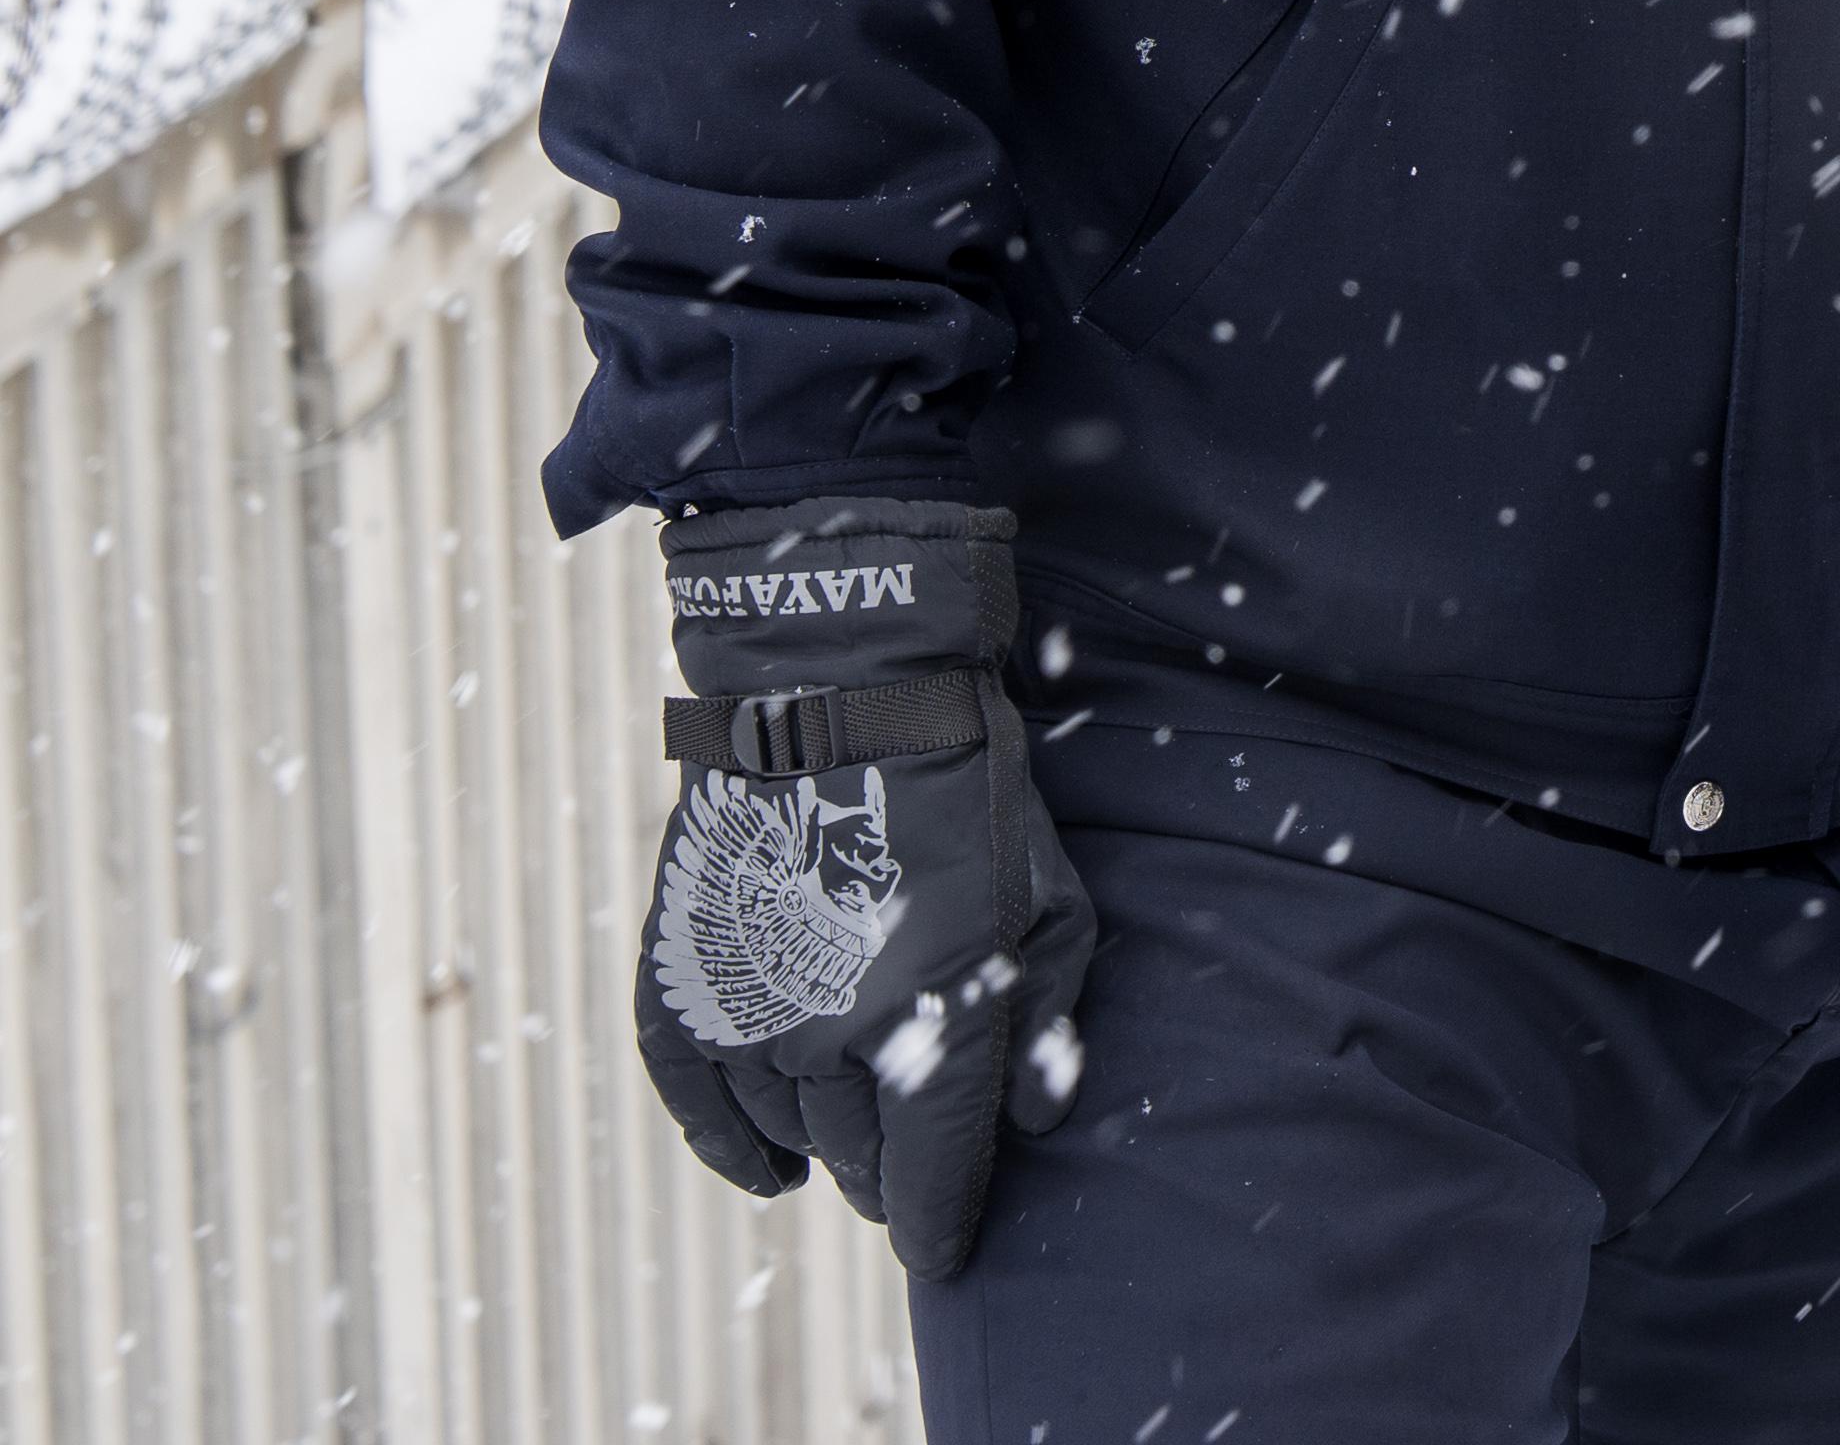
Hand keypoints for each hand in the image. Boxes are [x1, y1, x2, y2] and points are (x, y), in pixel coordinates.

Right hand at [635, 496, 1097, 1282]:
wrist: (844, 692)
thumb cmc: (970, 793)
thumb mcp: (1050, 899)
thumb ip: (1049, 1019)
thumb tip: (1037, 1121)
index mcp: (931, 1022)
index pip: (934, 1176)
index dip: (943, 1225)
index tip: (948, 1252)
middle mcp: (829, 1038)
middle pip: (863, 1161)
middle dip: (897, 1176)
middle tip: (920, 1172)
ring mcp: (746, 1011)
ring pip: (789, 1133)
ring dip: (828, 1149)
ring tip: (862, 1146)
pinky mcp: (683, 979)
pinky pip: (692, 1098)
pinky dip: (726, 1144)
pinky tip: (768, 1171)